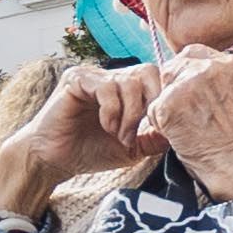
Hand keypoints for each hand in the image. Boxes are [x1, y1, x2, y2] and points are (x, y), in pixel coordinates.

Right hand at [0, 63, 162, 215]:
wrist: (54, 160)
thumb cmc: (90, 152)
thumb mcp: (132, 148)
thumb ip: (154, 137)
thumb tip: (178, 130)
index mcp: (126, 88)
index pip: (157, 77)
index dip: (163, 98)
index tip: (158, 125)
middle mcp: (111, 77)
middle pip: (149, 72)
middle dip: (150, 104)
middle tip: (138, 131)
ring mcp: (94, 76)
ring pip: (130, 82)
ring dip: (130, 114)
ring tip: (119, 135)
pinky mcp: (77, 79)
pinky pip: (106, 87)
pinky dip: (112, 111)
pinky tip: (106, 126)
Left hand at [145, 47, 232, 198]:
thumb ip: (218, 83)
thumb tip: (192, 79)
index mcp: (232, 64)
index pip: (193, 53)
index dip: (186, 71)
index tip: (189, 90)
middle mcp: (211, 68)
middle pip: (174, 67)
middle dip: (173, 88)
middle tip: (186, 114)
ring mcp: (190, 84)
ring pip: (162, 89)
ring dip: (167, 108)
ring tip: (187, 129)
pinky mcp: (170, 103)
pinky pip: (153, 110)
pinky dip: (161, 126)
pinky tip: (179, 137)